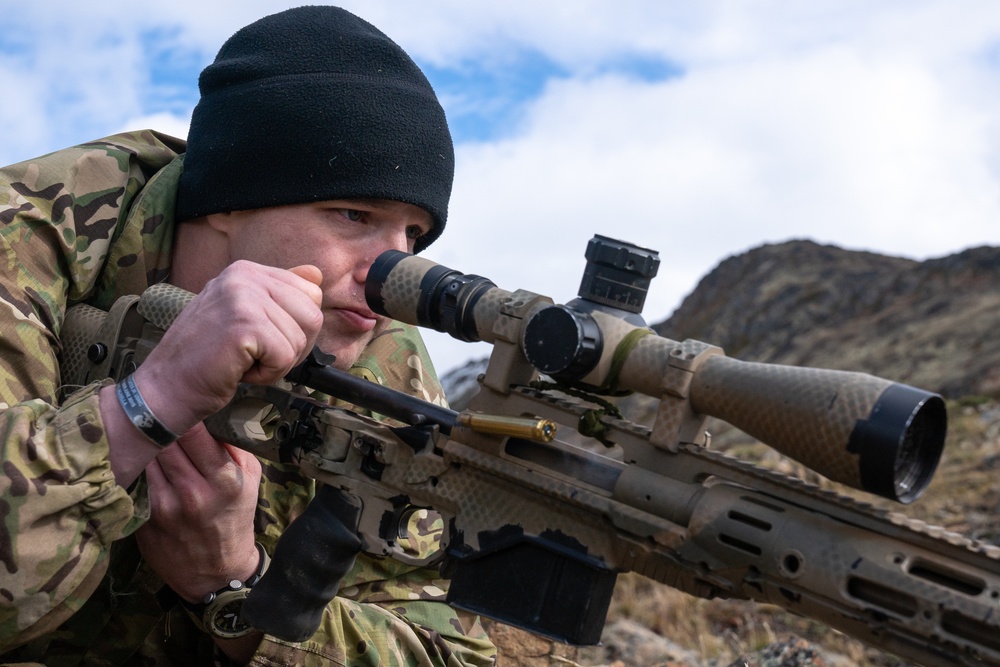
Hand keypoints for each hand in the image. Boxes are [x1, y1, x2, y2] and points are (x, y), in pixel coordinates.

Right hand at [134, 261, 323, 435]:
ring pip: (300, 339)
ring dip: (278, 363)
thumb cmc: (207, 356)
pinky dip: (268, 374)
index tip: (265, 340)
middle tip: (256, 356)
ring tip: (243, 361)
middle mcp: (244, 276)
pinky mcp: (244, 325)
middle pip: (312, 315)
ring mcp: (242, 298)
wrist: (167, 386)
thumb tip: (316, 274)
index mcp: (247, 271)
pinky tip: (239, 370)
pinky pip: (285, 356)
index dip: (297, 328)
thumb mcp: (246, 315)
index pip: (310, 293)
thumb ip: (280, 294)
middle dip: (293, 347)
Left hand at [135, 423, 261, 601]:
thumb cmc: (234, 518)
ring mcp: (164, 507)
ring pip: (145, 458)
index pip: (193, 433)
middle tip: (160, 412)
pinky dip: (138, 468)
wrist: (214, 572)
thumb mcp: (250, 480)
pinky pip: (136, 481)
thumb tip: (210, 416)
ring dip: (146, 444)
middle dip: (161, 424)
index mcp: (223, 481)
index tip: (182, 404)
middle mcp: (192, 493)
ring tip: (147, 434)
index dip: (185, 414)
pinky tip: (140, 462)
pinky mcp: (143, 518)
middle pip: (163, 441)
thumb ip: (232, 447)